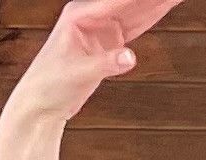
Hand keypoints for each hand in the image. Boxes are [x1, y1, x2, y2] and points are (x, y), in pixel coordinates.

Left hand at [18, 0, 182, 121]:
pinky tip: (165, 6)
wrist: (40, 103)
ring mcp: (101, 28)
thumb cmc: (48, 85)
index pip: (116, 1)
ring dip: (157, 3)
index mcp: (79, 15)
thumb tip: (130, 57)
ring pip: (136, 11)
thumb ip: (105, 64)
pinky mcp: (108, 43)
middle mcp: (91, 16)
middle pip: (130, 2)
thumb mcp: (77, 75)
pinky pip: (135, 27)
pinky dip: (151, 17)